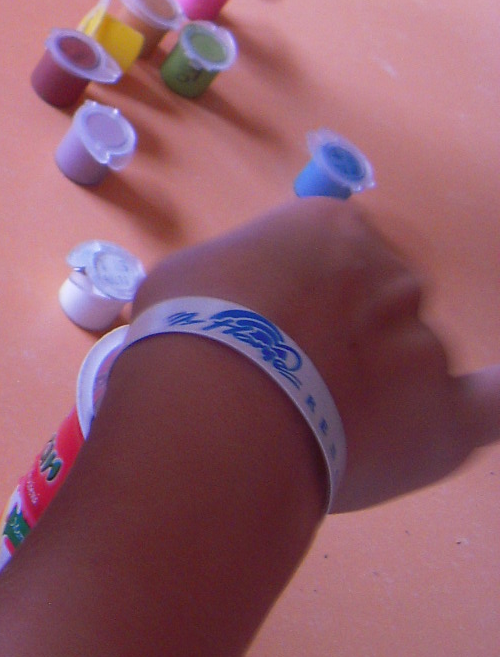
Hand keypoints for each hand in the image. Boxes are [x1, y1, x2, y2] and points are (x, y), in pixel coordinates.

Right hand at [132, 202, 499, 511]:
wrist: (215, 410)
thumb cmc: (187, 331)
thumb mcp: (195, 274)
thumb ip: (242, 278)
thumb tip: (243, 304)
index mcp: (333, 228)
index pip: (338, 251)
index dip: (309, 292)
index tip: (279, 323)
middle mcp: (393, 275)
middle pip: (384, 302)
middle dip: (349, 335)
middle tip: (294, 376)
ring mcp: (426, 346)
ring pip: (412, 364)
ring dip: (379, 389)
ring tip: (316, 428)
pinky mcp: (450, 418)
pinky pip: (494, 402)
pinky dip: (488, 403)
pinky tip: (469, 412)